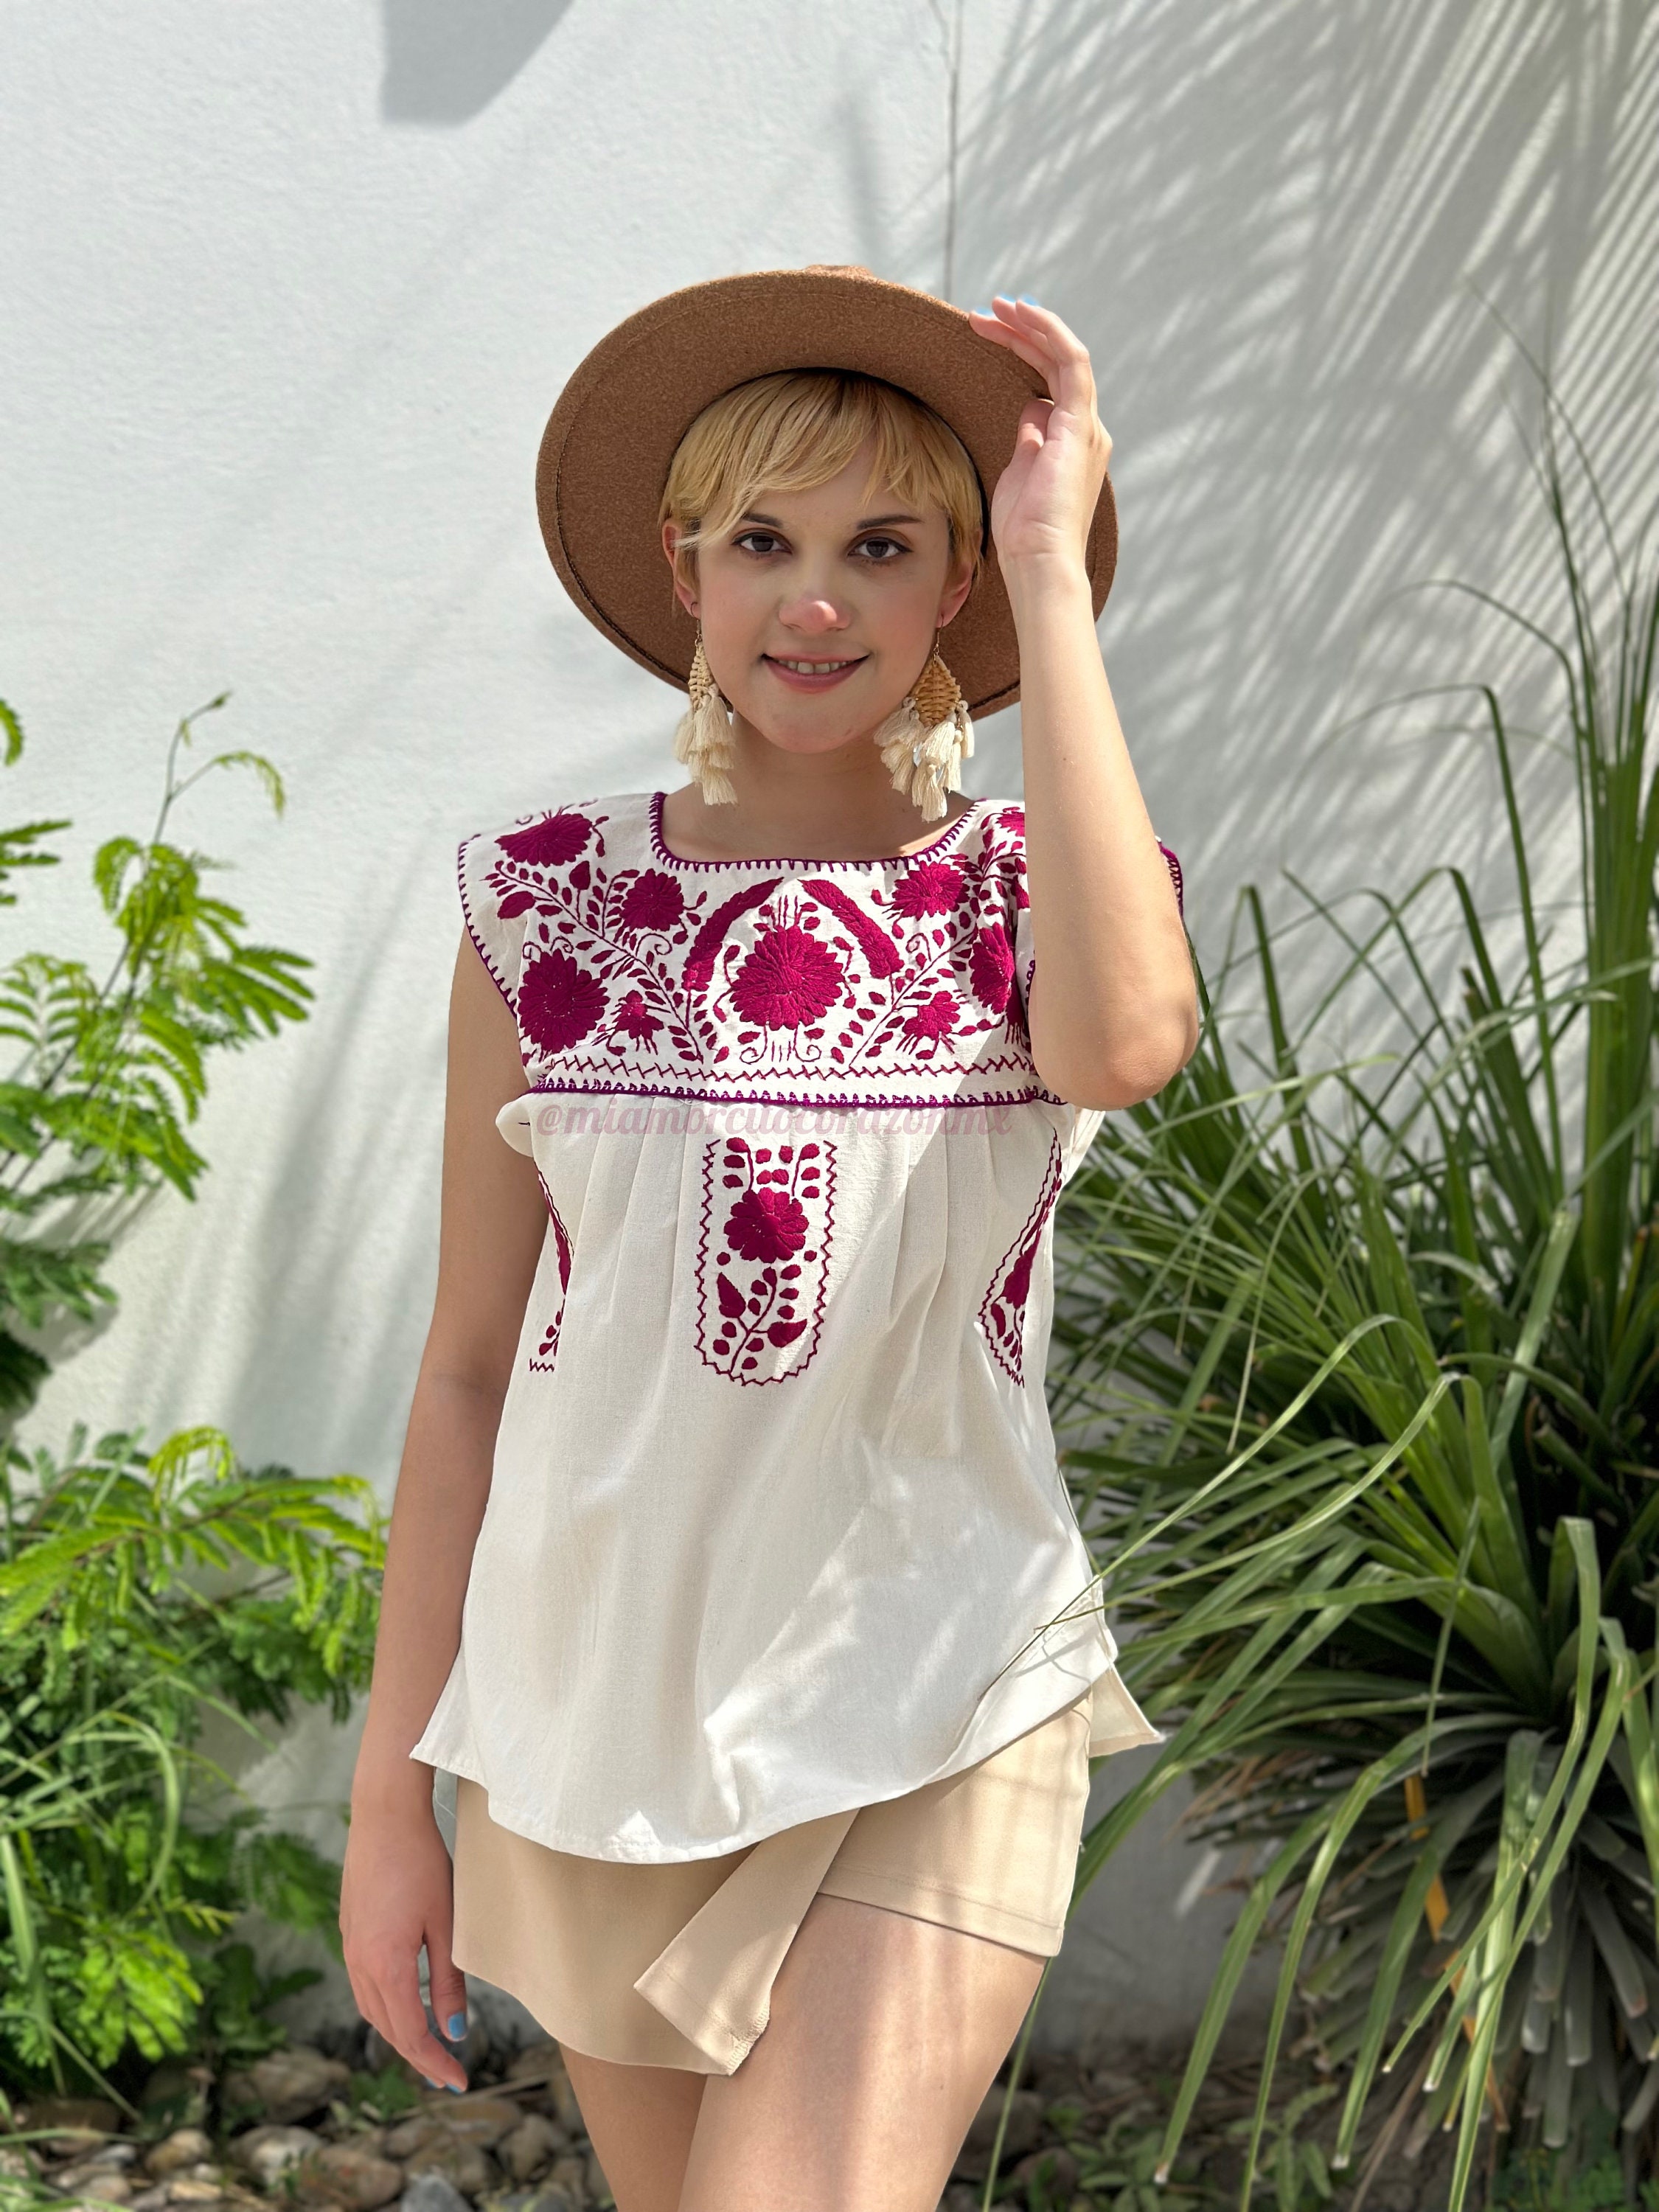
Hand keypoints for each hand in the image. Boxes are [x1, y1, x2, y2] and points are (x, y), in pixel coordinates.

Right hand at [340, 1797, 469, 2093]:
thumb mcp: (445, 1922)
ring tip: (428, 2045)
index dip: (433, 2063)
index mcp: (385, 1966)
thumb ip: (448, 1979)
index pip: (409, 2034)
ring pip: (371, 2009)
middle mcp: (359, 1963)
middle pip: (386, 2028)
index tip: (458, 2081)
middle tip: (447, 2073)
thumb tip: (454, 2030)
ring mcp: (349, 1947)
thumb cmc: (421, 1862)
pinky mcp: (349, 1931)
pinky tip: (402, 2003)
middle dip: (417, 2055)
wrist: (383, 1815)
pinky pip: (364, 1985)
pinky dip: (384, 2006)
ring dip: (398, 2032)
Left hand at [965, 295, 1112, 579]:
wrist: (1040, 561)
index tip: (989, 331)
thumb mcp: (1019, 475)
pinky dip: (1048, 333)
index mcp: (1072, 442)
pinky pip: (1071, 362)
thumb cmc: (1025, 533)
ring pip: (1065, 355)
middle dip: (1021, 332)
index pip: (1051, 380)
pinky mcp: (1081, 426)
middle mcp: (1087, 429)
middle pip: (1056, 363)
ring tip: (996, 307)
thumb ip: (1029, 441)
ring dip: (1031, 325)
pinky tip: (1022, 315)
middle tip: (986, 312)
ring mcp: (1087, 427)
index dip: (1022, 350)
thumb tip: (1031, 410)